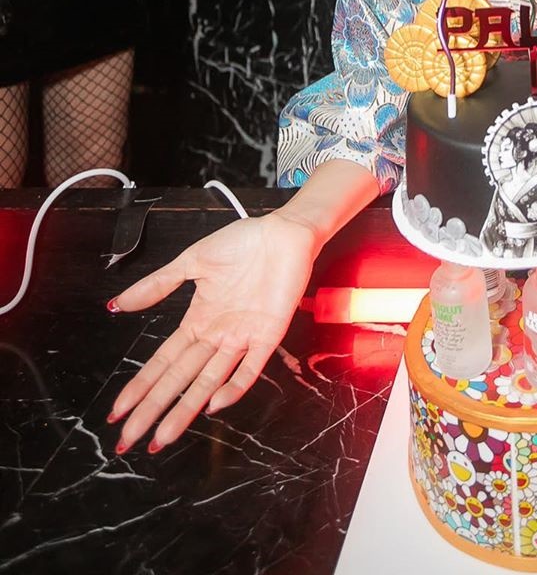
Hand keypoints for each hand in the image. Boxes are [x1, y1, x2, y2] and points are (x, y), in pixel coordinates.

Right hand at [106, 212, 318, 453]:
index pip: (163, 361)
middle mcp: (219, 335)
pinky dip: (234, 386)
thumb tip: (116, 304)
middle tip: (127, 440)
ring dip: (186, 409)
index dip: (141, 386)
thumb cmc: (244, 242)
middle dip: (153, 409)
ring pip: (209, 381)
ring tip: (162, 437)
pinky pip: (251, 367)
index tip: (117, 412)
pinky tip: (214, 404)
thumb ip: (157, 285)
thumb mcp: (193, 261)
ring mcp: (244, 337)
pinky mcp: (270, 334)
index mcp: (199, 319)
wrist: (284, 231)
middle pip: (180, 379)